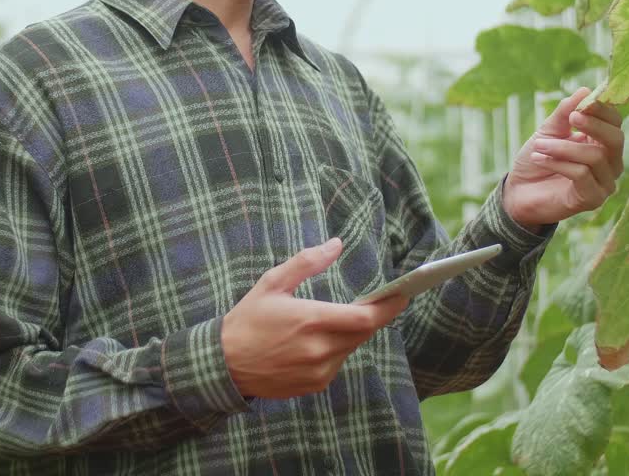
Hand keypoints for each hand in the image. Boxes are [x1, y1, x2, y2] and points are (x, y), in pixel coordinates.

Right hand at [221, 238, 409, 398]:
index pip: (366, 318)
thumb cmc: (248, 319)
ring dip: (352, 331)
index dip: (390, 306)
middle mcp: (319, 349)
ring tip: (336, 318)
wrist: (225, 364)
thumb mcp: (273, 283)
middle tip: (379, 300)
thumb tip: (336, 244)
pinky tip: (316, 340)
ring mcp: (319, 370)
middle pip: (364, 332)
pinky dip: (336, 348)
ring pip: (352, 347)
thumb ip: (307, 262)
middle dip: (373, 315)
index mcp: (311, 320)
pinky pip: (338, 362)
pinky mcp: (316, 384)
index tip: (403, 293)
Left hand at [502, 87, 624, 228]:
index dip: (602, 110)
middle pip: (616, 139)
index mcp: (603, 143)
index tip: (583, 102)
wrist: (518, 192)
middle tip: (571, 118)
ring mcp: (604, 183)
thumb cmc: (536, 160)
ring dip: (564, 147)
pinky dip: (558, 163)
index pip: (615, 122)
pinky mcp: (593, 199)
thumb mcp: (548, 131)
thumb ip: (565, 112)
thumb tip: (585, 90)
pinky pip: (581, 174)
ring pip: (595, 157)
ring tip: (539, 145)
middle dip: (594, 125)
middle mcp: (611, 163)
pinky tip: (539, 159)